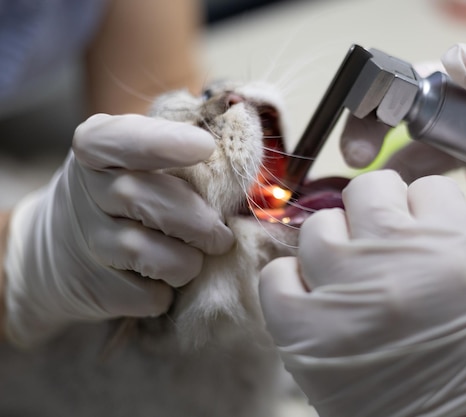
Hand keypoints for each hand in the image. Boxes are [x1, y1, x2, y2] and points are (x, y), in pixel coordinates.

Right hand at [3, 114, 233, 346]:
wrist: (62, 250)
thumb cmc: (125, 192)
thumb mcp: (136, 158)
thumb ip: (177, 145)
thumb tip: (240, 138)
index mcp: (96, 148)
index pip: (118, 138)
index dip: (162, 142)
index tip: (205, 147)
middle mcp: (83, 190)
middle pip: (140, 197)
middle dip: (195, 220)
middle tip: (222, 236)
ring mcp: (86, 241)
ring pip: (145, 252)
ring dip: (186, 261)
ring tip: (198, 256)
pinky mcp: (94, 286)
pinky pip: (146, 294)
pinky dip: (168, 291)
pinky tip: (167, 280)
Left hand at [259, 171, 465, 416]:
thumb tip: (449, 228)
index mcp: (451, 250)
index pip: (427, 187)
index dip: (426, 210)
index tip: (424, 232)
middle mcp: (392, 260)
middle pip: (368, 189)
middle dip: (379, 212)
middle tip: (383, 245)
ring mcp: (341, 293)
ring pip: (319, 225)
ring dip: (335, 245)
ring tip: (348, 276)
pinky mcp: (301, 330)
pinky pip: (277, 275)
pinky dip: (292, 284)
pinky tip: (315, 301)